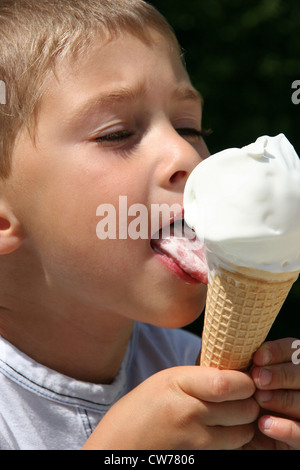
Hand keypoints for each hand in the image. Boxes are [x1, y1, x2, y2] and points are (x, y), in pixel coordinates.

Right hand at [82, 366, 257, 449]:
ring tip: (229, 416)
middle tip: (241, 398)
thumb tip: (236, 370)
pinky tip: (218, 431)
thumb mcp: (165, 380)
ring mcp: (195, 442)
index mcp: (178, 385)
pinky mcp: (200, 459)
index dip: (245, 382)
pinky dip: (232, 441)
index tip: (244, 379)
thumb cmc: (139, 410)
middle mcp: (189, 414)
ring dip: (243, 424)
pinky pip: (230, 449)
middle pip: (243, 409)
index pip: (228, 383)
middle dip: (249, 403)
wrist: (116, 449)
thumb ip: (199, 377)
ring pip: (242, 433)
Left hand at [246, 338, 299, 449]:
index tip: (257, 357)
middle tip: (258, 378)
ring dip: (283, 399)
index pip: (292, 350)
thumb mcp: (240, 379)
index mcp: (288, 364)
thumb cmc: (238, 399)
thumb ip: (242, 365)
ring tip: (260, 399)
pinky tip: (265, 424)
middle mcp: (299, 385)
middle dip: (281, 374)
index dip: (277, 352)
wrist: (239, 433)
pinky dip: (286, 427)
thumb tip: (228, 350)